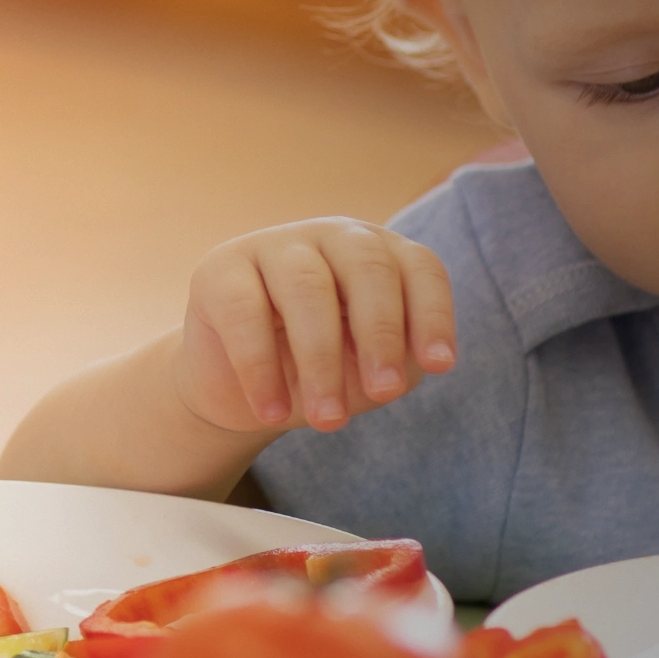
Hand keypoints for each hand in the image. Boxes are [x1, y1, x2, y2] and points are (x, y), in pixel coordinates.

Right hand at [173, 218, 457, 435]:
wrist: (239, 391)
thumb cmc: (316, 373)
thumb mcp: (367, 370)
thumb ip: (393, 361)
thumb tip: (399, 367)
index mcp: (380, 254)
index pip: (419, 269)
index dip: (432, 315)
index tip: (438, 367)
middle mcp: (332, 237)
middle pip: (367, 268)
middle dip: (380, 333)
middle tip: (384, 395)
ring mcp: (273, 245)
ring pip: (307, 288)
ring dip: (322, 359)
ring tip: (328, 420)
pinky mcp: (220, 269)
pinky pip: (245, 313)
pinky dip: (260, 368)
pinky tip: (271, 412)